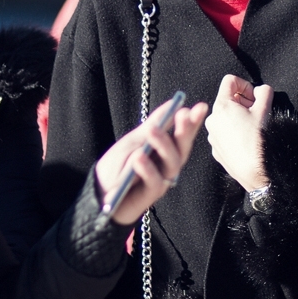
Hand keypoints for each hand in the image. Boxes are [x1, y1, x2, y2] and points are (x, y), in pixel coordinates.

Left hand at [95, 96, 207, 225]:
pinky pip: (156, 181)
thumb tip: (173, 103)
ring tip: (152, 130)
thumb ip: (155, 124)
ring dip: (164, 144)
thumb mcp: (134, 139)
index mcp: (164, 150)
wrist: (97, 193)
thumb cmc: (116, 166)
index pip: (182, 134)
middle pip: (182, 148)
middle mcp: (166, 165)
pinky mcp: (150, 195)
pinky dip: (148, 168)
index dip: (193, 122)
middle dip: (185, 131)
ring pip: (173, 163)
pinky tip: (139, 157)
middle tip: (183, 115)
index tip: (200, 107)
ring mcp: (161, 179)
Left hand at [206, 74, 272, 191]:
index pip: (230, 81)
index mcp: (222, 106)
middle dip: (243, 102)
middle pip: (227, 100)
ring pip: (225, 117)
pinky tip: (246, 141)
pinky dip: (234, 132)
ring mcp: (212, 135)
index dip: (245, 85)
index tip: (255, 97)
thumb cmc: (259, 140)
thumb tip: (261, 90)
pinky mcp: (215, 148)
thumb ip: (264, 92)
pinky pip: (224, 133)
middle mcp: (212, 119)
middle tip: (256, 112)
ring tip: (252, 128)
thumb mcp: (265, 110)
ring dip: (238, 117)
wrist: (255, 171)